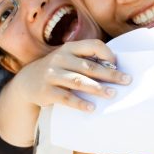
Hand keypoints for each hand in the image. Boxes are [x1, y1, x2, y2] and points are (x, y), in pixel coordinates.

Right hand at [15, 39, 130, 111]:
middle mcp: (60, 58)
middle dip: (109, 74)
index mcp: (70, 48)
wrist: (27, 82)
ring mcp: (52, 74)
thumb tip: (116, 69)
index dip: (108, 54)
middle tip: (126, 81)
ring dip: (97, 88)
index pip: (93, 45)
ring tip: (112, 94)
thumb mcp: (68, 59)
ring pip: (78, 81)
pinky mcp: (46, 91)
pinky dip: (79, 103)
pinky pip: (66, 98)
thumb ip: (86, 61)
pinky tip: (92, 108)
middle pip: (89, 66)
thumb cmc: (58, 70)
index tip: (118, 65)